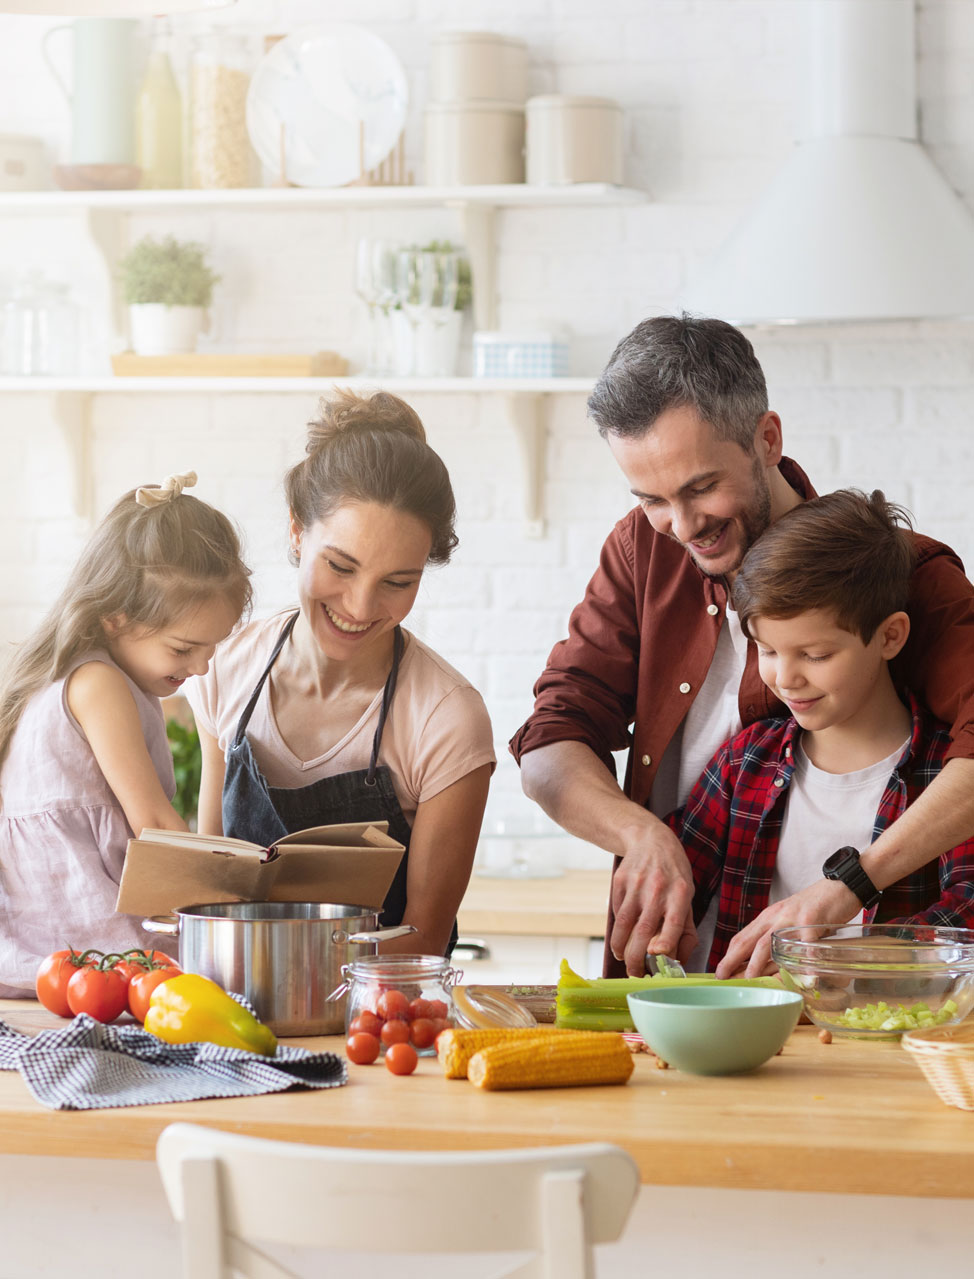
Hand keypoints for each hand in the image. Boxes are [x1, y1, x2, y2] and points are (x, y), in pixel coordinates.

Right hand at [610, 824, 696, 975]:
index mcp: (680, 893)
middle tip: (635, 973)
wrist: (650, 840)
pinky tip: (621, 936)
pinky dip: (617, 928)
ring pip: (623, 923)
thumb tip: (678, 961)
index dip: (665, 942)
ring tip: (622, 959)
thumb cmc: (674, 875)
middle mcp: (658, 888)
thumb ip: (686, 930)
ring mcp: (636, 884)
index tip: (657, 956)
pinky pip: (615, 911)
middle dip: (636, 957)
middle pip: (643, 929)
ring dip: (620, 947)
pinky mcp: (619, 881)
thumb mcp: (688, 896)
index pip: (673, 922)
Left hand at [715, 878, 860, 977]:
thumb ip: (779, 939)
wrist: (840, 886)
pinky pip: (806, 944)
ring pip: (769, 942)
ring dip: (758, 963)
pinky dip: (804, 962)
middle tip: (723, 977)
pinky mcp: (812, 919)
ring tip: (751, 980)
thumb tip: (767, 968)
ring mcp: (792, 918)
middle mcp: (776, 918)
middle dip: (733, 960)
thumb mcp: (790, 921)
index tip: (719, 972)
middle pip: (749, 941)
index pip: (742, 937)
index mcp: (768, 918)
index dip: (729, 955)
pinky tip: (804, 977)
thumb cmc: (815, 908)